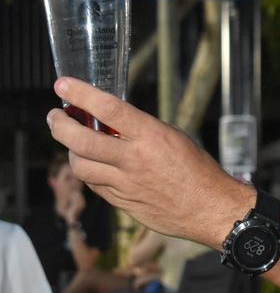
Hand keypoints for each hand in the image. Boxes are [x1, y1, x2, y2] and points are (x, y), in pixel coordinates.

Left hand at [47, 77, 253, 247]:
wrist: (210, 208)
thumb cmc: (198, 170)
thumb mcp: (174, 138)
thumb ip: (142, 130)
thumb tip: (114, 123)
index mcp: (151, 136)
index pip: (108, 109)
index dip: (81, 94)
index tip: (64, 84)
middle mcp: (134, 159)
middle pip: (81, 140)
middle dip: (59, 126)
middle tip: (55, 116)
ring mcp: (126, 184)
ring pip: (80, 166)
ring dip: (70, 151)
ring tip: (72, 143)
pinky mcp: (122, 203)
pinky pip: (94, 185)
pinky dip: (88, 172)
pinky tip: (92, 165)